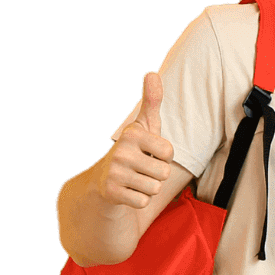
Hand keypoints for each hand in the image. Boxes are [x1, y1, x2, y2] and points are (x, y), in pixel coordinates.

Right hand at [97, 71, 176, 209]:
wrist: (104, 178)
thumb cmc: (134, 149)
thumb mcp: (144, 125)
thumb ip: (151, 100)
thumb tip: (152, 73)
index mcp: (132, 134)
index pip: (170, 152)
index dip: (163, 156)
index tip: (148, 152)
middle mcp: (119, 151)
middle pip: (164, 172)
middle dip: (156, 174)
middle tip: (140, 168)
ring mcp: (113, 172)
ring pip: (154, 188)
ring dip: (148, 187)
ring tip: (134, 178)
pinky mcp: (111, 193)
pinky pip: (143, 201)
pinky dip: (138, 200)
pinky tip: (127, 191)